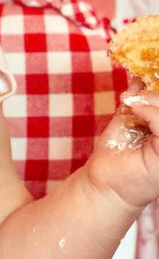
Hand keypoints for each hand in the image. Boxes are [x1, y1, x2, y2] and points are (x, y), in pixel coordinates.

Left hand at [87, 80, 158, 210]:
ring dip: (153, 101)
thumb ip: (140, 100)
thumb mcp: (131, 118)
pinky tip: (133, 108)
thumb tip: (140, 77)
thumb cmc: (118, 153)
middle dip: (157, 95)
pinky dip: (150, 112)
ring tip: (131, 101)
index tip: (144, 79)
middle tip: (133, 94)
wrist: (105, 180)